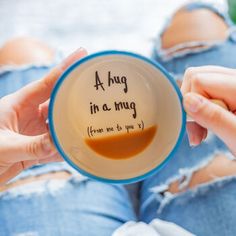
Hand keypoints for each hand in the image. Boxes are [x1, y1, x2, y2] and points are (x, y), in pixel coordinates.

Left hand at [0, 48, 86, 184]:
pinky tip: (78, 151)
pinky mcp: (36, 148)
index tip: (82, 54)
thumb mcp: (4, 147)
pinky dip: (66, 149)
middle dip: (75, 96)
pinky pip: (56, 147)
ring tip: (91, 124)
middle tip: (95, 90)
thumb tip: (58, 143)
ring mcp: (33, 132)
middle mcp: (29, 115)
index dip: (64, 68)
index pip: (46, 83)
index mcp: (18, 105)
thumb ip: (32, 146)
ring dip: (72, 126)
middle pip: (57, 102)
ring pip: (59, 125)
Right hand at [181, 66, 235, 155]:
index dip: (191, 105)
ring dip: (193, 108)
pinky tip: (206, 125)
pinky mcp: (230, 90)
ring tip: (201, 132)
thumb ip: (214, 117)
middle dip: (189, 104)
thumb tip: (187, 100)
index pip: (199, 80)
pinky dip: (200, 108)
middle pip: (196, 75)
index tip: (198, 130)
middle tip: (197, 132)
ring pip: (198, 81)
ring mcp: (233, 83)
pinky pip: (205, 89)